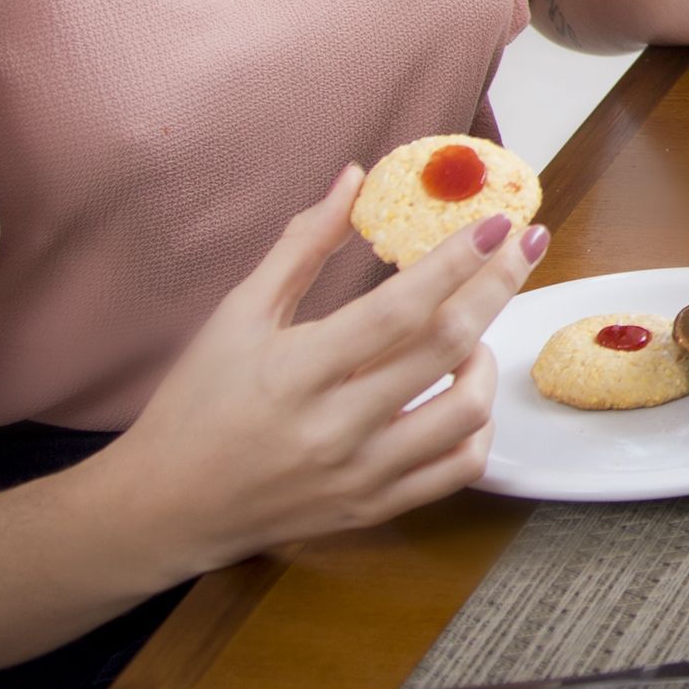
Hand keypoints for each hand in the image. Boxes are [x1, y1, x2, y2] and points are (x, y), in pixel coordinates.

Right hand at [100, 166, 544, 577]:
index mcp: (294, 372)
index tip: (498, 221)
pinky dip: (478, 426)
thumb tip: (354, 178)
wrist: (162, 509)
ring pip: (465, 414)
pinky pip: (457, 469)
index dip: (456, 261)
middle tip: (525, 246)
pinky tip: (465, 392)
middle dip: (498, 287)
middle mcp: (333, 428)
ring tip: (475, 331)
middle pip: (446, 349)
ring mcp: (358, 476)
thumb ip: (300, 247)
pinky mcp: (373, 510)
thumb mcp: (235, 316)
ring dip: (488, 361)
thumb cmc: (196, 403)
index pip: (398, 310)